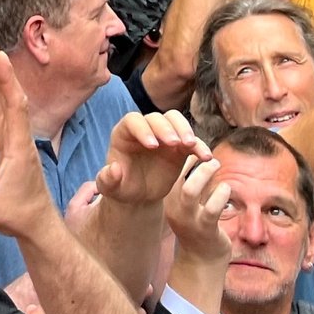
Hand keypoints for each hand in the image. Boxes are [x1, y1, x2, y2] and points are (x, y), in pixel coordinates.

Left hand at [94, 109, 209, 205]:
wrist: (139, 196)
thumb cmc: (121, 188)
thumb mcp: (110, 188)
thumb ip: (107, 179)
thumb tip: (114, 169)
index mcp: (124, 134)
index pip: (133, 121)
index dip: (143, 130)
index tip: (152, 145)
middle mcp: (144, 129)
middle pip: (157, 118)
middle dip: (166, 128)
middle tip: (174, 143)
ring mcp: (163, 135)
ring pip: (175, 121)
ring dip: (185, 130)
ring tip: (191, 145)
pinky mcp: (179, 147)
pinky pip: (192, 141)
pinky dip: (200, 146)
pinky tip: (206, 157)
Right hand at [164, 155, 231, 262]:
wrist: (202, 260)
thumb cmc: (199, 225)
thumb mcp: (192, 202)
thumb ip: (195, 182)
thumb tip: (199, 155)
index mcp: (171, 199)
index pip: (172, 170)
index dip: (183, 154)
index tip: (197, 147)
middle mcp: (175, 208)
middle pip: (179, 177)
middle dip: (196, 161)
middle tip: (210, 156)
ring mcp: (189, 219)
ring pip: (191, 190)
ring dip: (206, 174)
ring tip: (217, 165)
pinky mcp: (205, 229)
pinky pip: (212, 208)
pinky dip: (221, 193)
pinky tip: (226, 188)